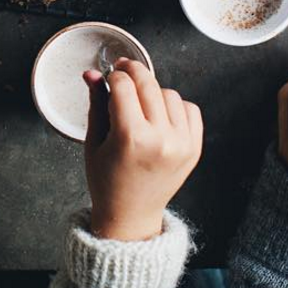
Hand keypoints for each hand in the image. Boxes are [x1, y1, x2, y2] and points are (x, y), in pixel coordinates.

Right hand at [83, 59, 202, 240]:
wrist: (131, 215)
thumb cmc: (107, 181)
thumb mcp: (93, 142)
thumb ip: (96, 104)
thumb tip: (93, 74)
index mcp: (130, 138)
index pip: (123, 86)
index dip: (113, 76)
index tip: (109, 76)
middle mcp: (160, 139)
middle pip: (148, 84)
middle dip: (133, 72)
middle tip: (123, 72)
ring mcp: (181, 144)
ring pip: (169, 93)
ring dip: (153, 92)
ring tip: (140, 104)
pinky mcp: (194, 148)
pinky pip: (190, 109)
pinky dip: (175, 106)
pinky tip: (159, 115)